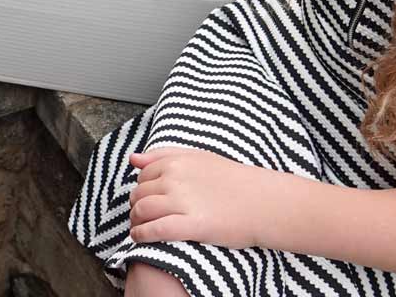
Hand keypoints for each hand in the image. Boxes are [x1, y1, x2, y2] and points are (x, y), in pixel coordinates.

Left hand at [128, 147, 273, 247]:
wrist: (263, 202)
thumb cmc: (234, 181)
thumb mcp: (199, 158)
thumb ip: (163, 156)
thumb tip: (132, 159)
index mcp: (177, 162)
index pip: (143, 176)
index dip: (141, 189)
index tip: (145, 198)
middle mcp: (176, 179)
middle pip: (139, 194)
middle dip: (136, 206)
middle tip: (141, 216)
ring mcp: (183, 202)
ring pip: (143, 211)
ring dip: (136, 221)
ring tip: (140, 228)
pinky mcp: (192, 225)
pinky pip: (155, 230)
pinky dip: (142, 235)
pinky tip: (141, 238)